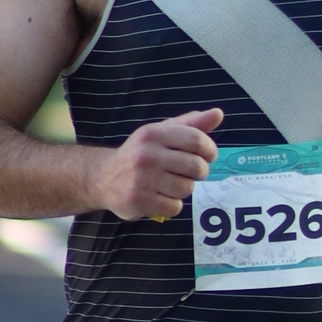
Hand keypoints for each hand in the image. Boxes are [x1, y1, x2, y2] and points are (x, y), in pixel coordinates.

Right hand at [93, 107, 222, 220]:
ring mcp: (142, 179)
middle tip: (188, 172)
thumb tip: (218, 114)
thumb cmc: (141, 154)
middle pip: (197, 167)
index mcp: (154, 133)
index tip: (208, 155)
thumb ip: (191, 124)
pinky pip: (175, 207)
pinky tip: (159, 197)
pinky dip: (172, 205)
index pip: (197, 140)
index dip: (210, 150)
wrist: (103, 178)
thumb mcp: (162, 133)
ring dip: (184, 189)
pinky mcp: (140, 201)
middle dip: (199, 172)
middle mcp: (147, 155)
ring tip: (169, 184)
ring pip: (187, 189)